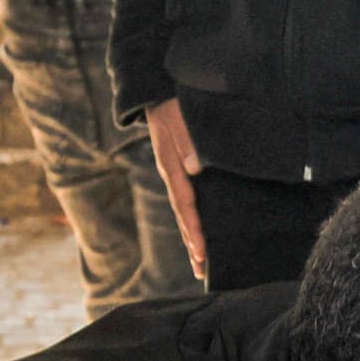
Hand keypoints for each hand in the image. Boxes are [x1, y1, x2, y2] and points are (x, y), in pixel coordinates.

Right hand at [146, 99, 207, 278]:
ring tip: (200, 261)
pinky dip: (191, 218)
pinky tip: (199, 231)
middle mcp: (172, 174)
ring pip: (183, 211)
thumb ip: (187, 142)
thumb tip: (194, 169)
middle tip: (202, 270)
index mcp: (171, 167)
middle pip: (182, 216)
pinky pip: (186, 199)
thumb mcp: (178, 119)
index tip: (203, 251)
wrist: (157, 90)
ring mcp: (174, 173)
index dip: (194, 229)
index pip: (185, 205)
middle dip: (193, 244)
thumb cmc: (171, 104)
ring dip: (192, 236)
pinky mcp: (178, 168)